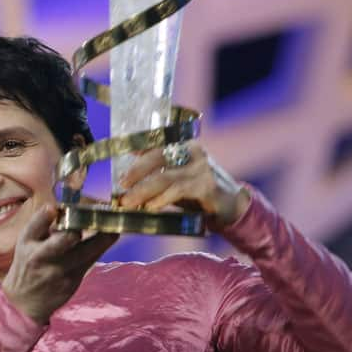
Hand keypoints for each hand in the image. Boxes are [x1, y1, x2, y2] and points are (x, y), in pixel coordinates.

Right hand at [1, 205, 117, 324]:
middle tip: (94, 217)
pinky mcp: (72, 282)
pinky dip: (100, 247)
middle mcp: (41, 257)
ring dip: (102, 239)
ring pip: (85, 252)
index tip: (52, 208)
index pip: (34, 227)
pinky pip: (90, 261)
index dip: (43, 216)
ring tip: (114, 227)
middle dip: (75, 231)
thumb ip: (41, 224)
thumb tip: (61, 207)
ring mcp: (58, 271)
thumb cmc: (28, 264)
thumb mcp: (26, 242)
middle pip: (61, 241)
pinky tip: (111, 236)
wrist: (25, 301)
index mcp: (27, 243)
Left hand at [117, 140, 249, 229]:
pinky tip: (150, 207)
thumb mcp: (176, 175)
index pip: (155, 144)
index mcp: (184, 144)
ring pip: (164, 177)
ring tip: (128, 202)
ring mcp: (200, 168)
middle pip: (157, 157)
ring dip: (143, 191)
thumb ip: (157, 166)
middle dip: (136, 172)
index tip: (120, 169)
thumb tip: (130, 160)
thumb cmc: (198, 189)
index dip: (136, 154)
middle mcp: (193, 151)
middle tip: (121, 185)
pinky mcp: (206, 185)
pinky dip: (160, 200)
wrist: (231, 204)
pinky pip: (177, 191)